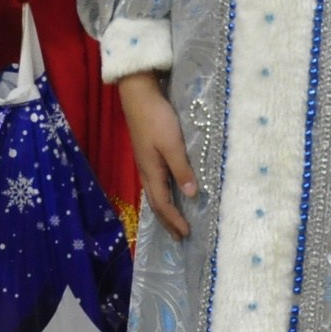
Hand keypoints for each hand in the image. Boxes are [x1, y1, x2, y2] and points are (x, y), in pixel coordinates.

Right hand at [116, 72, 195, 238]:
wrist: (138, 95)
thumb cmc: (157, 119)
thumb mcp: (172, 144)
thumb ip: (181, 169)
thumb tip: (192, 194)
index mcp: (151, 172)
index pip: (163, 204)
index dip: (174, 220)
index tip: (186, 234)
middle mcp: (146, 171)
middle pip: (156, 203)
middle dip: (167, 221)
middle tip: (179, 236)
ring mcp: (145, 163)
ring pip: (154, 194)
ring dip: (165, 210)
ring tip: (174, 221)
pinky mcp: (148, 154)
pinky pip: (155, 184)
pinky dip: (163, 196)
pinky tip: (169, 192)